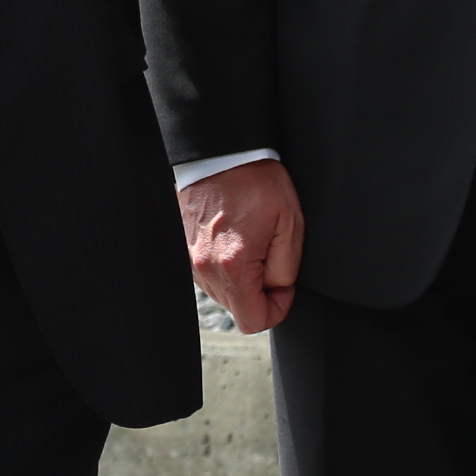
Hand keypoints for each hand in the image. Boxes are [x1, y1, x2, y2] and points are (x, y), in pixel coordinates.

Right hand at [179, 158, 302, 334]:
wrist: (220, 153)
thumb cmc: (255, 181)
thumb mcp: (290, 224)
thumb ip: (286, 269)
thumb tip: (277, 289)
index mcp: (233, 267)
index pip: (254, 321)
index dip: (277, 309)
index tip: (284, 285)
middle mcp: (205, 269)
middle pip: (238, 308)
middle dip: (260, 291)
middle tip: (271, 256)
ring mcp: (191, 260)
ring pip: (224, 292)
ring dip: (242, 279)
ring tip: (253, 242)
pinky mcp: (186, 249)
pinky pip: (210, 274)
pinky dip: (226, 266)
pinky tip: (236, 238)